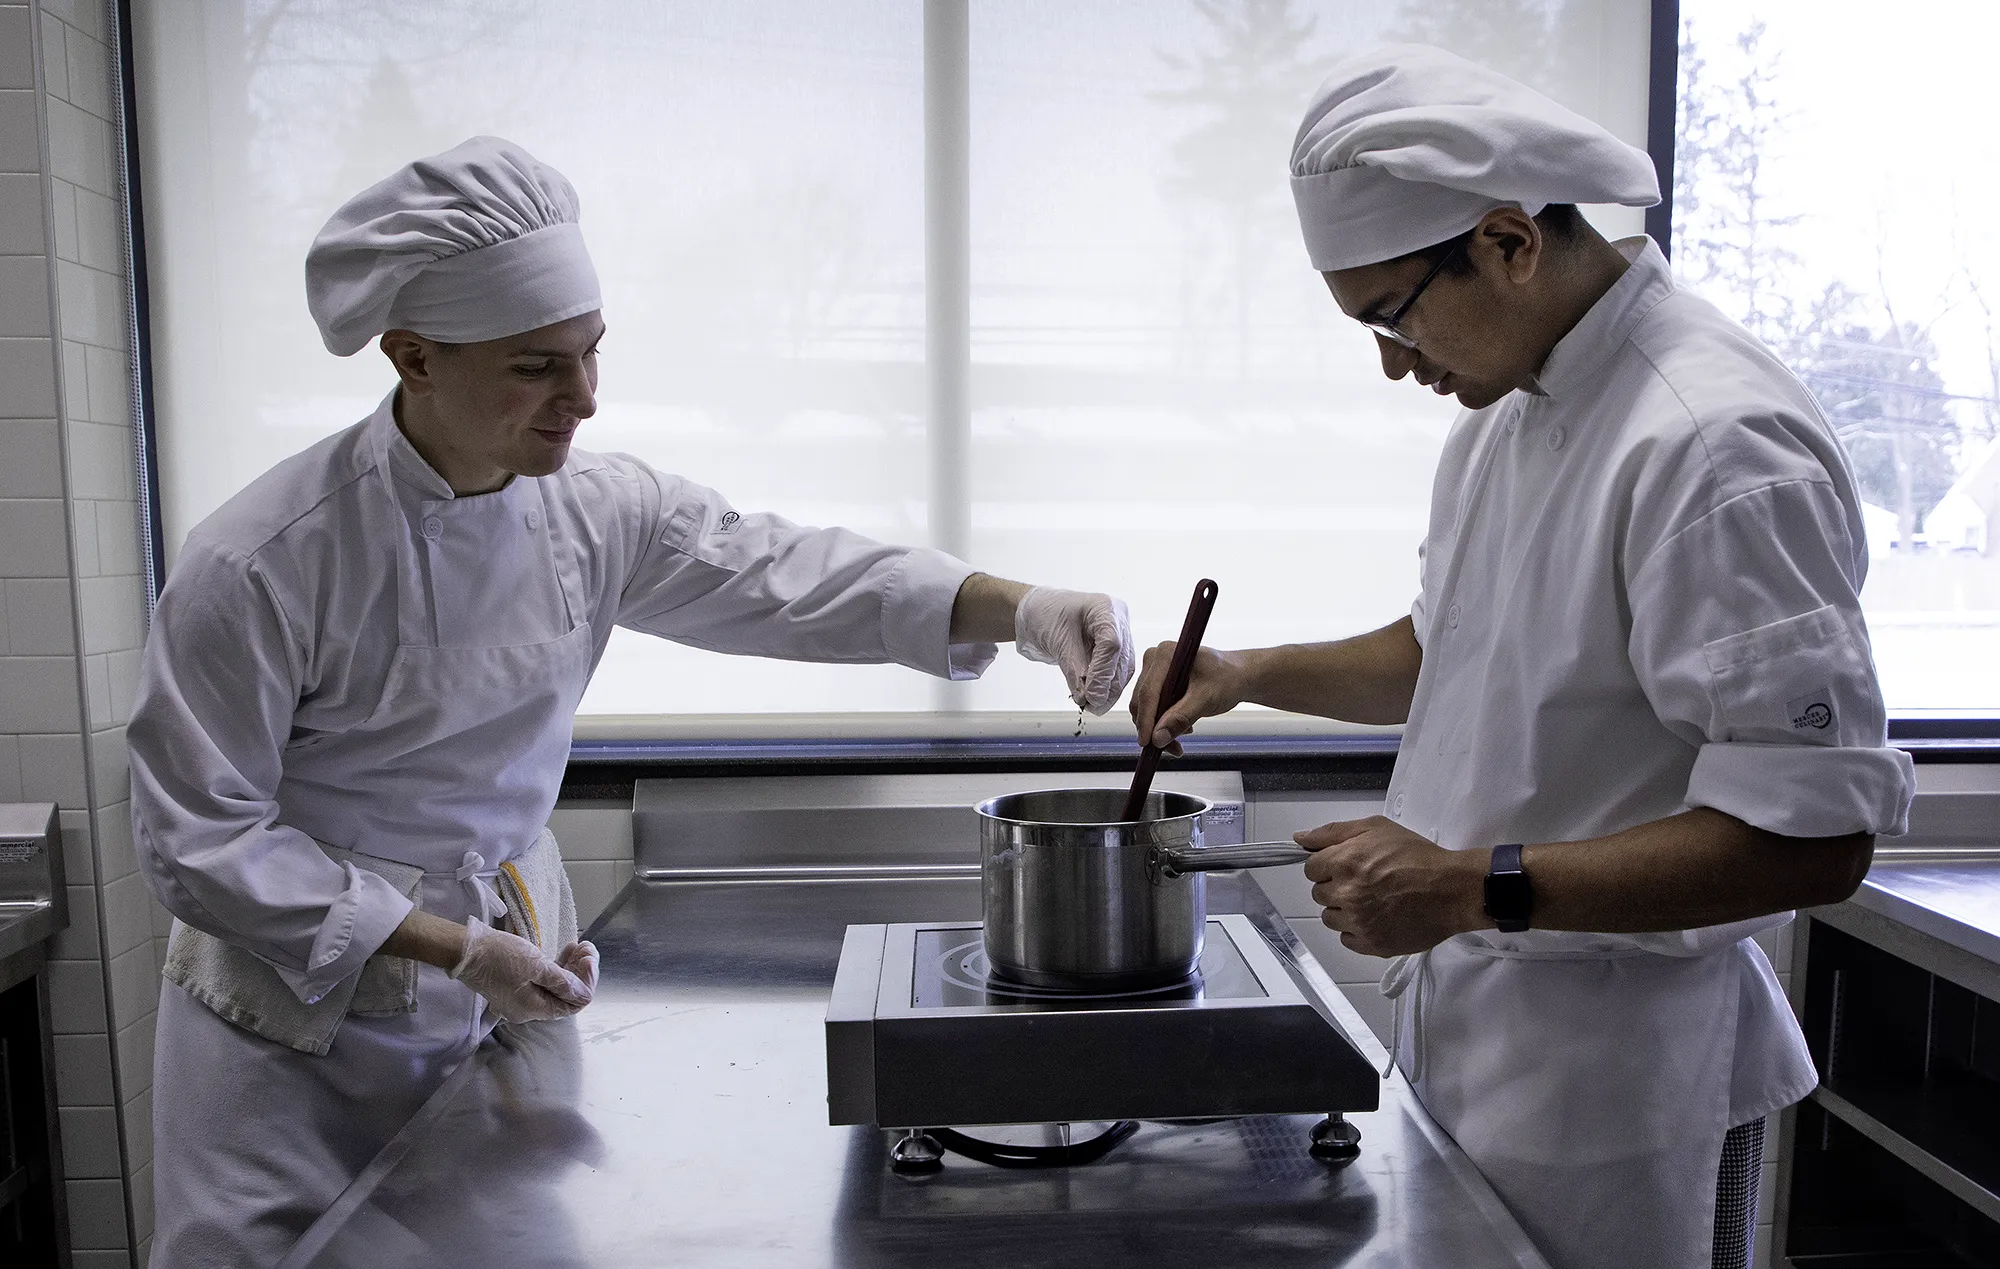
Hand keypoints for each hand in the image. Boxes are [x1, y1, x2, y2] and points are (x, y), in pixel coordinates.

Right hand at [450, 918, 592, 1021]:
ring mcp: (521, 998)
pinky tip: (566, 950)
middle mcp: (528, 1010)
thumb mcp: (536, 966)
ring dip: (571, 967)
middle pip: (566, 996)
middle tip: (587, 948)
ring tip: (579, 946)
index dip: (586, 982)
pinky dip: (556, 967)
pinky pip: (543, 981)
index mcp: (534, 1009)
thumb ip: (562, 982)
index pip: (573, 1003)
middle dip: (581, 972)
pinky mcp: (516, 985)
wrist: (465, 950)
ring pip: (555, 987)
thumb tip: (583, 994)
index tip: (590, 958)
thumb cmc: (500, 956)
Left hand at [1014, 587, 1135, 714]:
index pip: (1112, 644)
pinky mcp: (1114, 649)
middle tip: (1092, 706)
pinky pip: (1117, 670)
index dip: (1103, 673)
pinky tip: (1095, 698)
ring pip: (1124, 668)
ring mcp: (1119, 634)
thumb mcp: (1057, 641)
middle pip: (1122, 658)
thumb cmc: (1045, 614)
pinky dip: (1106, 686)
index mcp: (1105, 608)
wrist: (1038, 612)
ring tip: (1092, 706)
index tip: (1092, 696)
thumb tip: (1085, 697)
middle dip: (1108, 687)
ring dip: (1110, 691)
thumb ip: (1073, 669)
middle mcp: (1118, 620)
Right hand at [1128, 642, 1250, 755]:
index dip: (1146, 719)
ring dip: (1158, 728)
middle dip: (1154, 728)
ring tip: (1179, 742)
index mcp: (1165, 655)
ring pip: (1145, 707)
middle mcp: (1155, 660)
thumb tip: (1157, 738)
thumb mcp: (1206, 699)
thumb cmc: (1227, 680)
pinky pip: (1151, 707)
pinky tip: (1182, 729)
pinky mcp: (1158, 682)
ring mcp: (1155, 670)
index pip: (1148, 691)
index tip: (1146, 742)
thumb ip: (1181, 717)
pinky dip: (1162, 723)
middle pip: (1143, 701)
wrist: (1238, 676)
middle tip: (1171, 748)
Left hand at [1299, 817, 1487, 956]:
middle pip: (1319, 894)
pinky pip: (1347, 940)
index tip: (1346, 865)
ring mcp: (1358, 922)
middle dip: (1336, 886)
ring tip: (1371, 900)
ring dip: (1344, 910)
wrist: (1452, 889)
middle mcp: (1346, 894)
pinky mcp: (1372, 944)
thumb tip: (1300, 839)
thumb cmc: (1417, 856)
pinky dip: (1357, 931)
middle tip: (1364, 881)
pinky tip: (1376, 918)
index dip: (1328, 865)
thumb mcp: (1376, 828)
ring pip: (1330, 918)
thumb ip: (1332, 832)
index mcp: (1343, 863)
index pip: (1311, 869)